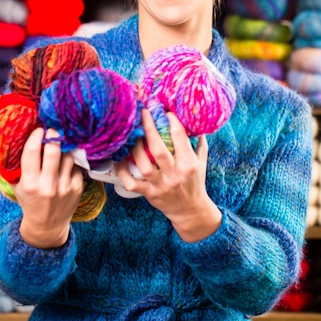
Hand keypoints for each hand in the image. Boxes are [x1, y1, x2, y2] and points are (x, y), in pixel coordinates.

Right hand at [14, 127, 83, 248]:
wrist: (47, 225)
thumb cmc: (30, 201)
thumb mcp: (17, 186)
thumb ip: (17, 166)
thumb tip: (19, 138)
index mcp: (30, 184)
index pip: (32, 152)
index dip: (36, 136)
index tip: (39, 129)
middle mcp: (48, 185)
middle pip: (54, 151)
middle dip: (54, 136)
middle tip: (53, 129)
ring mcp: (65, 187)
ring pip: (68, 156)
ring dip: (64, 148)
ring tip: (60, 145)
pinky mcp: (78, 188)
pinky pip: (76, 166)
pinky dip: (71, 163)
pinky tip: (66, 163)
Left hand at [116, 109, 221, 241]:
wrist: (190, 210)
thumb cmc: (195, 181)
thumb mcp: (201, 161)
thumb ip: (198, 142)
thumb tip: (195, 120)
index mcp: (188, 163)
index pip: (179, 137)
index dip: (171, 121)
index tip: (164, 110)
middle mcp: (174, 174)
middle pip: (158, 149)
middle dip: (149, 128)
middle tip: (143, 113)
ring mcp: (160, 185)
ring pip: (143, 164)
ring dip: (135, 147)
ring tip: (131, 133)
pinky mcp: (149, 194)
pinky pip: (131, 182)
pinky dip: (123, 171)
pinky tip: (119, 158)